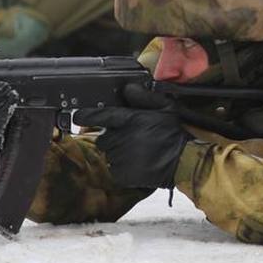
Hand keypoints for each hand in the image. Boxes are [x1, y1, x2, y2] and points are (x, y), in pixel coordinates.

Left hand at [73, 83, 190, 188]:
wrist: (183, 162)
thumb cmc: (174, 134)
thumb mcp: (165, 107)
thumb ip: (144, 97)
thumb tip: (127, 88)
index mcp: (131, 120)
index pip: (100, 115)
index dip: (86, 115)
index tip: (78, 115)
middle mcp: (122, 138)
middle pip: (103, 137)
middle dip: (112, 137)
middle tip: (130, 138)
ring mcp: (121, 158)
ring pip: (109, 153)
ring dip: (118, 152)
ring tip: (138, 151)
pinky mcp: (122, 174)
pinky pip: (114, 169)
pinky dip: (122, 167)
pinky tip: (137, 163)